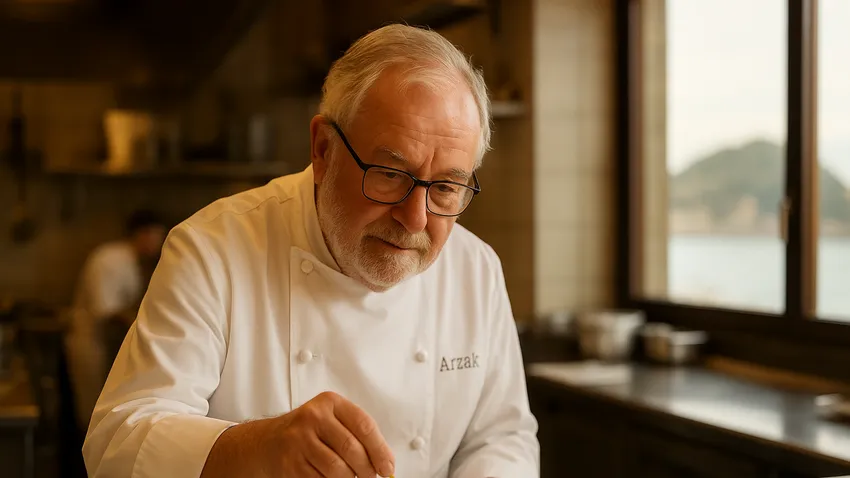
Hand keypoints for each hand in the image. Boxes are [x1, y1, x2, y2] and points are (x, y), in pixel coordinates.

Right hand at [262, 391, 394, 476]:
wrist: (269, 442)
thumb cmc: (310, 432)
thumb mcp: (333, 421)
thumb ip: (358, 435)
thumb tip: (385, 463)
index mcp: (330, 403)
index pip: (364, 426)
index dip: (380, 450)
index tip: (387, 467)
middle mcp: (313, 417)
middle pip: (351, 449)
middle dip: (367, 469)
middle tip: (371, 476)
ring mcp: (299, 440)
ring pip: (337, 469)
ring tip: (351, 477)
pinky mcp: (290, 464)